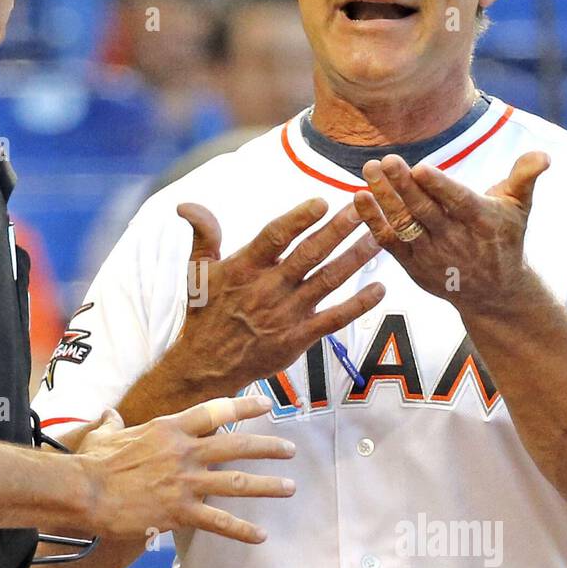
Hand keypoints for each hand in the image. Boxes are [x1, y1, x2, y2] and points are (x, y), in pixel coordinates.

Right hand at [74, 395, 295, 544]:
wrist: (84, 491)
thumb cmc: (92, 463)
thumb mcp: (105, 435)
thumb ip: (112, 423)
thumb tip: (107, 413)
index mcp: (169, 429)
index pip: (215, 410)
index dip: (243, 406)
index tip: (266, 403)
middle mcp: (184, 452)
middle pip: (236, 445)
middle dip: (267, 447)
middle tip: (290, 449)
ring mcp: (185, 482)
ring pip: (236, 483)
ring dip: (267, 485)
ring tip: (289, 487)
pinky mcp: (180, 511)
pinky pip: (219, 522)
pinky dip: (242, 530)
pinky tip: (261, 536)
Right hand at [171, 198, 385, 396]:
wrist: (206, 365)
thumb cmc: (205, 313)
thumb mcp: (197, 271)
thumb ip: (203, 234)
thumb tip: (187, 205)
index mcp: (243, 268)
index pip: (274, 237)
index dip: (298, 219)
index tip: (322, 201)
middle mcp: (268, 289)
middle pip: (309, 254)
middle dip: (338, 229)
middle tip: (363, 208)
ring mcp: (286, 314)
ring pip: (328, 281)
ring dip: (355, 258)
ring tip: (378, 237)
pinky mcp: (298, 338)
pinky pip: (334, 319)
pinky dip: (358, 304)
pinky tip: (379, 288)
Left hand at [353, 151, 549, 316]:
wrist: (494, 293)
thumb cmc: (505, 240)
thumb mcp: (520, 209)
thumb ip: (525, 178)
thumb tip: (543, 155)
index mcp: (482, 222)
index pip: (459, 202)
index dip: (440, 187)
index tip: (421, 168)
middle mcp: (455, 239)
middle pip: (425, 211)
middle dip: (404, 186)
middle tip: (385, 160)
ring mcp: (431, 254)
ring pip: (405, 224)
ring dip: (384, 199)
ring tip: (369, 172)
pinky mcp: (412, 264)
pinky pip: (390, 242)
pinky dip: (374, 222)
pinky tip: (359, 198)